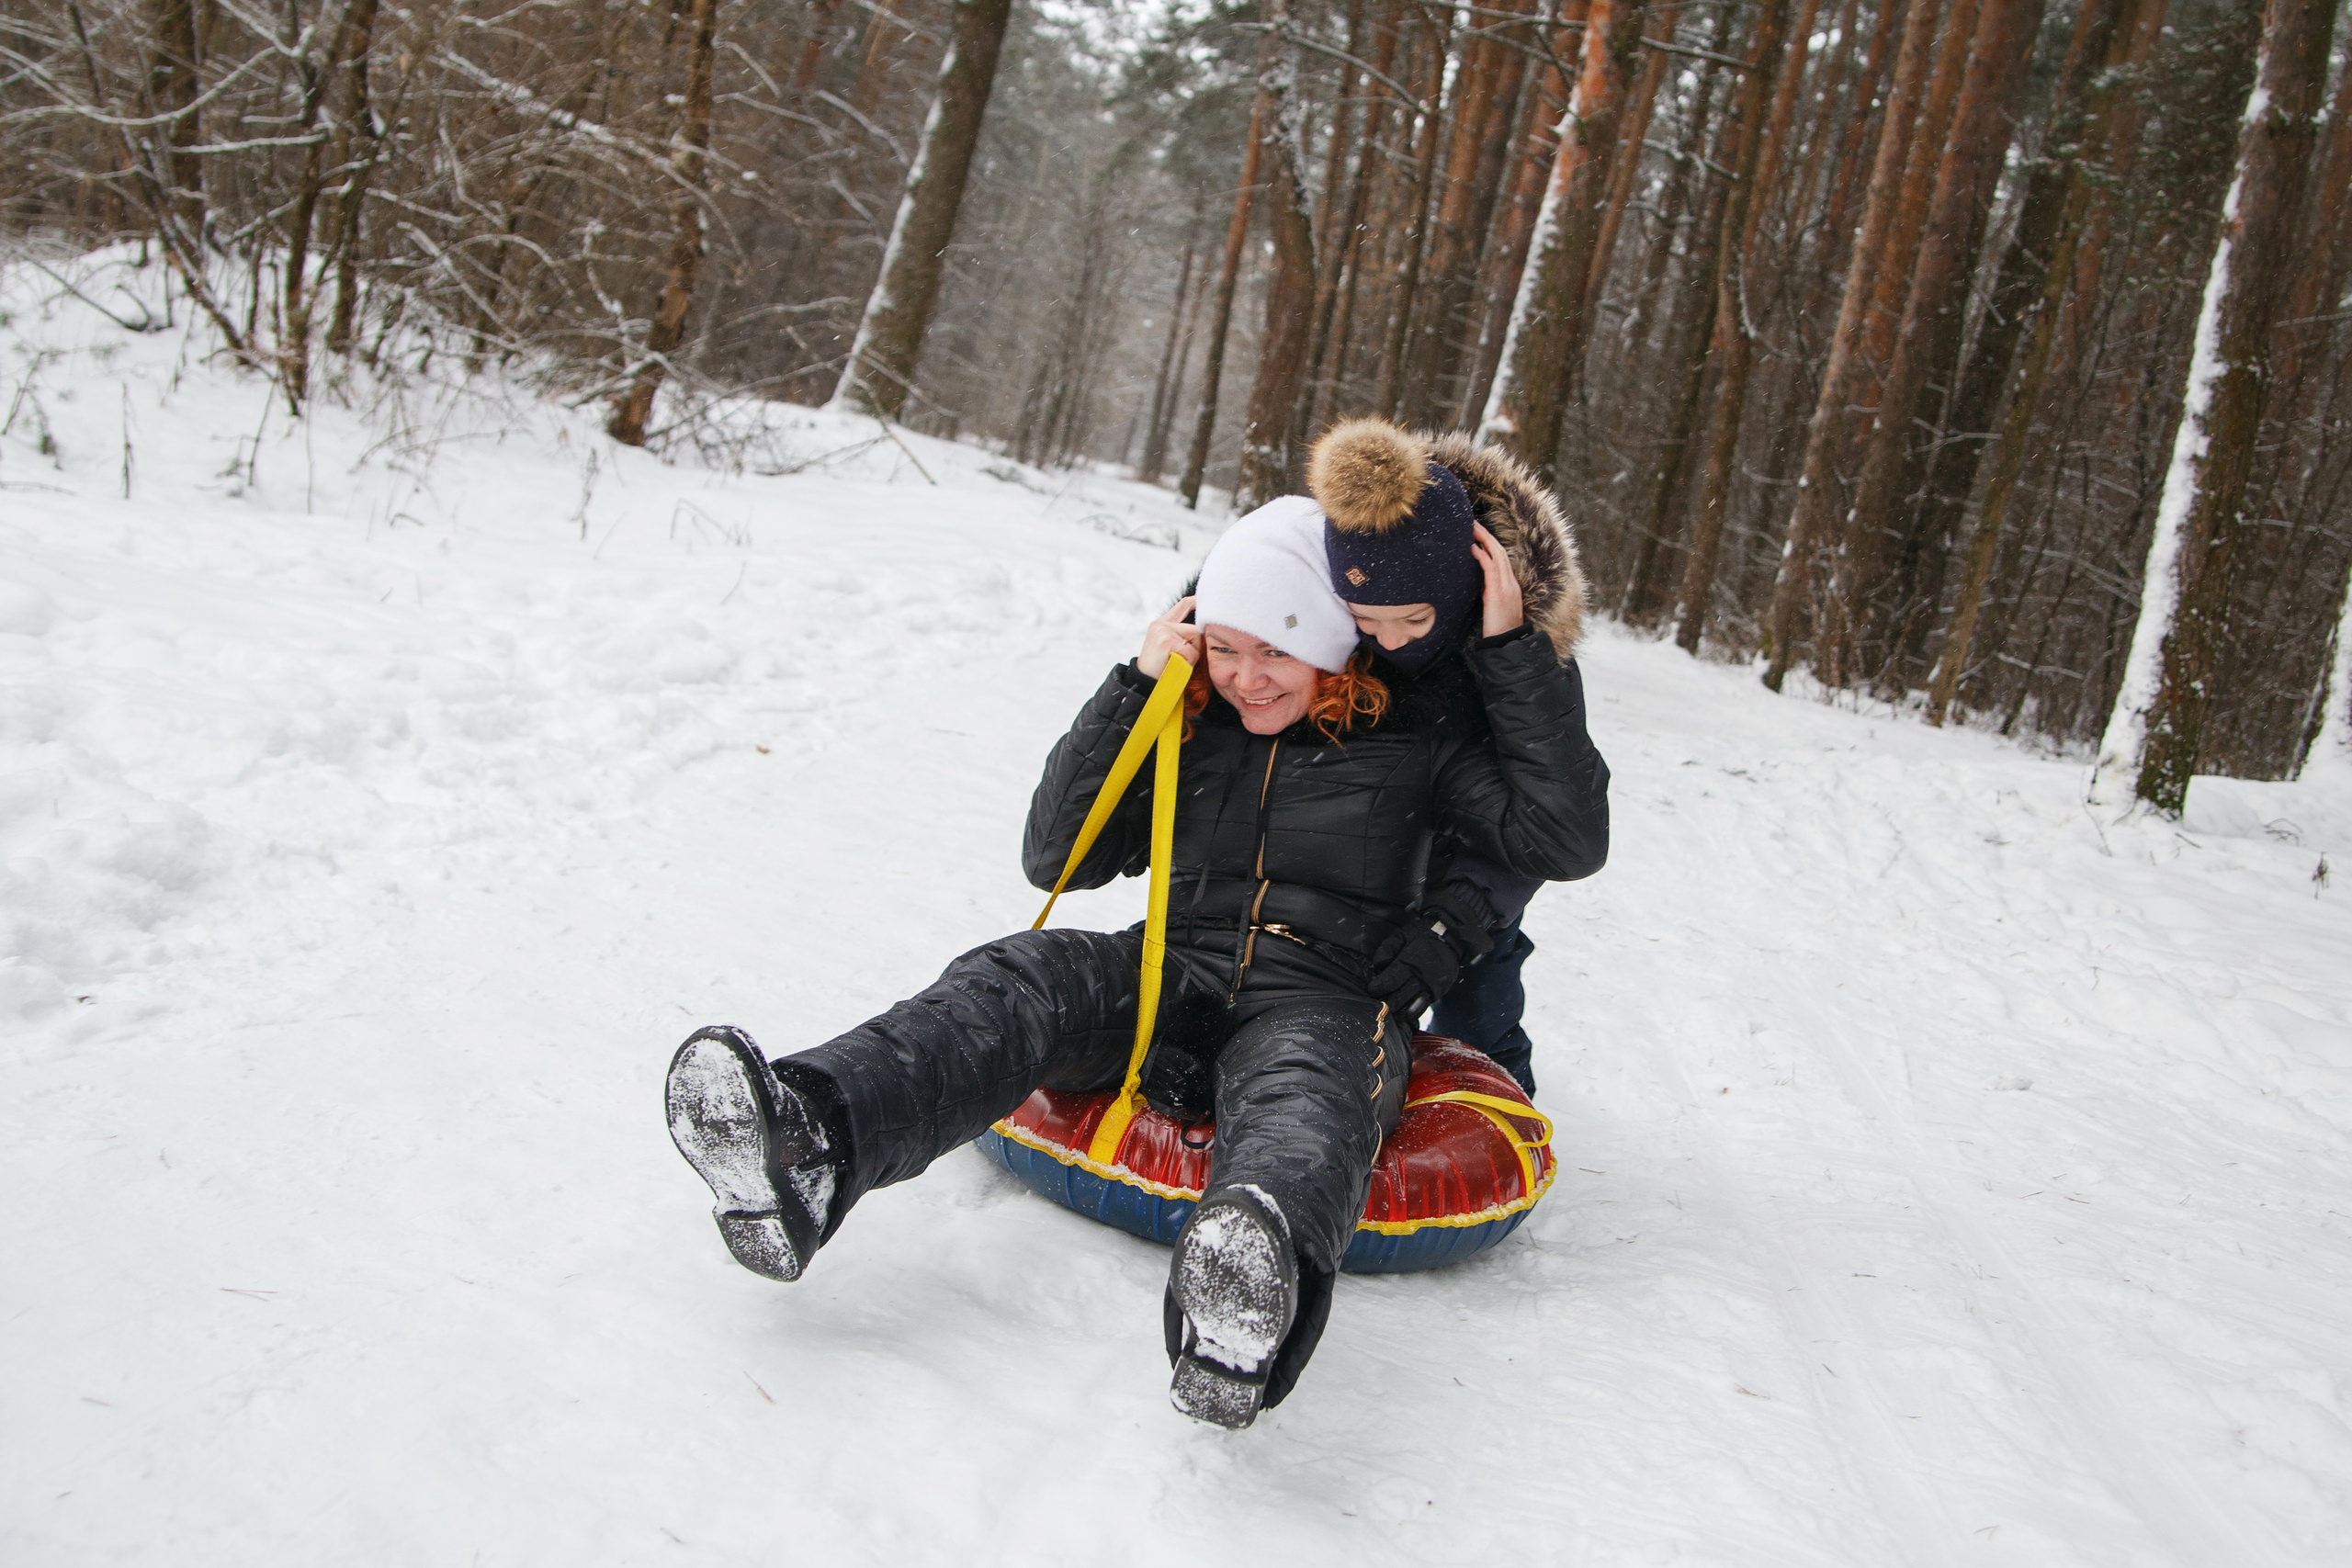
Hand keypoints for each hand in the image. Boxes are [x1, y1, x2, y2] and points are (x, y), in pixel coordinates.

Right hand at [1139, 596, 1202, 678]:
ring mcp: (1163, 631)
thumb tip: (1204, 630)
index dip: (1197, 601)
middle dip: (1196, 646)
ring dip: (1192, 656)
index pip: (1183, 605)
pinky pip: (1191, 652)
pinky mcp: (1166, 642)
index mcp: (1161, 624)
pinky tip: (1175, 667)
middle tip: (1181, 659)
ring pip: (1195, 639)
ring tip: (1177, 663)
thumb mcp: (1168, 647)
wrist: (1143, 683)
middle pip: (1195, 629)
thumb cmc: (1160, 668)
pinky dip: (1188, 663)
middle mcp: (1161, 624)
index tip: (1208, 601)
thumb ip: (1181, 635)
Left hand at [1366, 894, 1494, 1017]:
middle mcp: (1421, 977)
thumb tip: (1376, 964)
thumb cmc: (1424, 934)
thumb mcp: (1403, 934)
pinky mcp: (1438, 993)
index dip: (1377, 987)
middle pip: (1398, 998)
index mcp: (1410, 962)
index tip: (1370, 989)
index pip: (1390, 980)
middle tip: (1376, 1002)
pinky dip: (1412, 1012)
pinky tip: (1403, 1013)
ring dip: (1398, 1011)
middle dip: (1385, 1002)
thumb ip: (1388, 949)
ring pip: (1411, 1008)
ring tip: (1389, 1010)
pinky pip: (1423, 1008)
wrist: (1452, 937)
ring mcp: (1431, 987)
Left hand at [1471, 522, 1523, 637]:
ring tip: (1472, 528)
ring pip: (1497, 556)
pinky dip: (1482, 556)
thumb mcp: (1495, 606)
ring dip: (1484, 539)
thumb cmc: (1498, 629)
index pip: (1502, 558)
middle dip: (1487, 535)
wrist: (1506, 644)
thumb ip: (1490, 591)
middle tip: (1473, 522)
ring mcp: (1507, 587)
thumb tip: (1480, 582)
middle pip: (1501, 552)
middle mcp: (1511, 583)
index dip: (1492, 544)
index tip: (1480, 533)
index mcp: (1511, 585)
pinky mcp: (1498, 593)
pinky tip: (1473, 548)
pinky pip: (1490, 569)